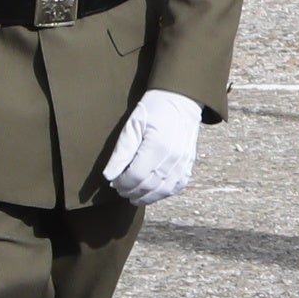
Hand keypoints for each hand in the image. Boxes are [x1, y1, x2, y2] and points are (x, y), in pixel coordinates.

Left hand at [95, 89, 203, 205]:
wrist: (181, 101)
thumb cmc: (154, 110)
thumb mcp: (132, 125)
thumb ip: (121, 152)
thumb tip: (108, 176)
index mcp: (157, 146)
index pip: (135, 176)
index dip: (122, 183)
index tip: (114, 182)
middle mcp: (173, 157)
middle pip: (148, 186)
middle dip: (131, 191)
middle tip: (120, 189)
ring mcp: (184, 162)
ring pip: (163, 190)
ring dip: (146, 196)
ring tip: (134, 195)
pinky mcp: (190, 164)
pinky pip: (177, 186)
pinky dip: (163, 192)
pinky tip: (153, 190)